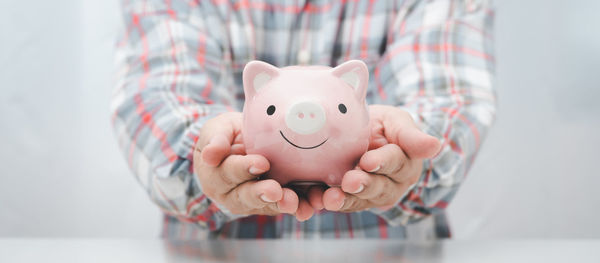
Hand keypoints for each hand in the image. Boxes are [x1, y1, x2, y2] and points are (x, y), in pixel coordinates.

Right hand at [193, 112, 314, 220]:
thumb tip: (209, 154)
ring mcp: (256, 200)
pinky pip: (287, 204)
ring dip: (283, 204)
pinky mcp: (276, 200)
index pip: (230, 173)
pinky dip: (300, 206)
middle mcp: (234, 194)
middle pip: (247, 196)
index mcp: (217, 176)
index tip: (261, 163)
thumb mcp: (217, 130)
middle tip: (276, 191)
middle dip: (262, 193)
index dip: (244, 169)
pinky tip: (311, 206)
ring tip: (295, 203)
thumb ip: (215, 139)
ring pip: (268, 204)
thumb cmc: (227, 135)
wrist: (242, 143)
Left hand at [321, 105, 440, 211]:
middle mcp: (390, 184)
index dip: (382, 162)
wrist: (358, 133)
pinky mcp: (348, 198)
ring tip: (329, 198)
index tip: (368, 161)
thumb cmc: (381, 125)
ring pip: (359, 200)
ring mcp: (369, 195)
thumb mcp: (396, 121)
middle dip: (364, 185)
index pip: (395, 163)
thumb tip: (435, 145)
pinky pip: (339, 203)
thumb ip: (410, 134)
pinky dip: (325, 202)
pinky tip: (314, 200)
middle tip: (349, 181)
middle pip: (379, 188)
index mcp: (405, 164)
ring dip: (344, 200)